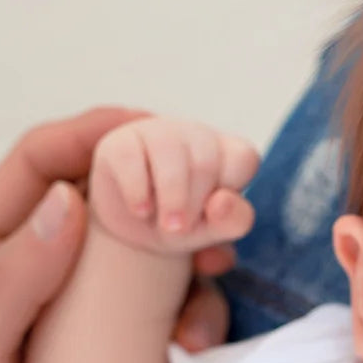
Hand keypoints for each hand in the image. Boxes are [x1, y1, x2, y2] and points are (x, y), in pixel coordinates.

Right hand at [89, 116, 258, 254]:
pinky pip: (130, 158)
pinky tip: (141, 210)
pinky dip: (138, 192)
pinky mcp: (120, 142)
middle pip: (204, 161)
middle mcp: (195, 134)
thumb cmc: (184, 223)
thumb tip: (221, 201)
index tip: (211, 217)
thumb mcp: (214, 231)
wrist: (136, 231)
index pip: (242, 159)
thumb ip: (233, 220)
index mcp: (227, 150)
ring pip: (169, 151)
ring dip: (171, 197)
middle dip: (195, 204)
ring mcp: (157, 132)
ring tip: (168, 226)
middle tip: (183, 229)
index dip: (229, 194)